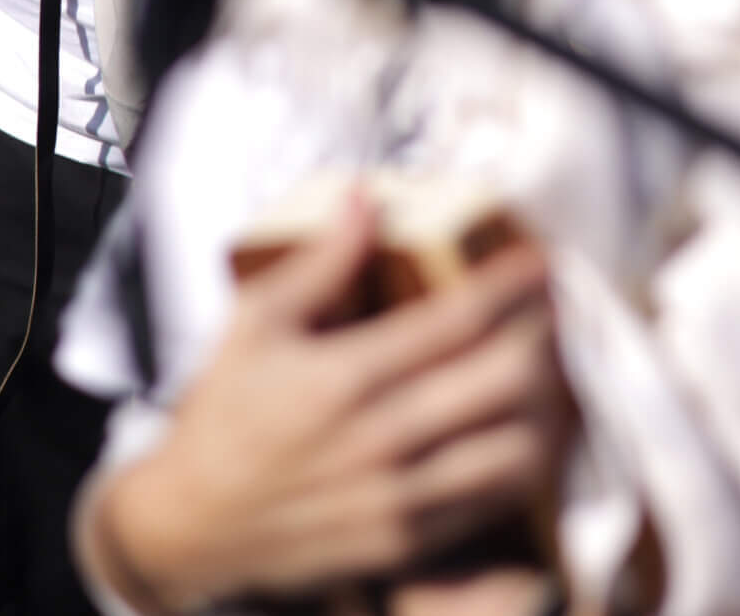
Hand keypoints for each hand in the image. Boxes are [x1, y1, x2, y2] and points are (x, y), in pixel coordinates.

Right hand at [87, 198, 571, 613]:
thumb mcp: (254, 324)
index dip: (511, 285)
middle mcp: (378, 437)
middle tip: (553, 313)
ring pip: (513, 446)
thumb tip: (364, 197)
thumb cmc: (221, 416)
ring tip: (548, 372)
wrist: (186, 526)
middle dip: (543, 337)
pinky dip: (521, 462)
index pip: (456, 320)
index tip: (542, 262)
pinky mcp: (403, 541)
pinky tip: (522, 430)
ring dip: (545, 404)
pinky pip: (490, 500)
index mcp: (344, 375)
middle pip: (503, 379)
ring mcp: (395, 496)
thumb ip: (321, 262)